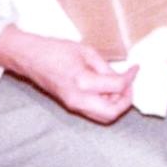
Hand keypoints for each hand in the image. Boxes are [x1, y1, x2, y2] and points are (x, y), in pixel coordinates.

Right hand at [0, 26, 136, 122]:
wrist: (30, 58)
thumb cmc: (55, 50)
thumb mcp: (85, 51)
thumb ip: (105, 67)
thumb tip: (121, 76)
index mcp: (82, 82)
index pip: (116, 87)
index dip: (130, 78)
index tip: (135, 69)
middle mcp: (78, 99)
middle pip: (111, 113)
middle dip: (126, 100)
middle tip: (130, 85)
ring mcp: (73, 106)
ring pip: (103, 117)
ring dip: (116, 104)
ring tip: (119, 87)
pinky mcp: (70, 106)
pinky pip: (93, 112)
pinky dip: (105, 105)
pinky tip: (107, 90)